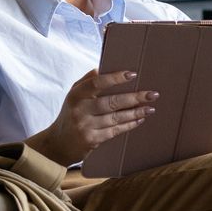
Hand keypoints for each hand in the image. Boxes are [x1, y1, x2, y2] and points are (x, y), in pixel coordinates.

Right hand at [26, 69, 157, 164]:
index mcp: (76, 95)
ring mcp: (85, 126)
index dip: (115, 78)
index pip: (96, 82)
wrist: (59, 143)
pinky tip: (139, 120)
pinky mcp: (91, 140)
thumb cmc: (71, 115)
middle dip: (134, 98)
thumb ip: (86, 81)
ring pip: (116, 117)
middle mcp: (79, 110)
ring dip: (136, 112)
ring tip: (150, 108)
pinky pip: (115, 130)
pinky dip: (129, 125)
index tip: (132, 74)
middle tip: (152, 94)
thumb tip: (101, 67)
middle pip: (111, 102)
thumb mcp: (73, 95)